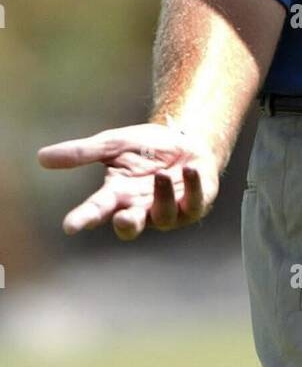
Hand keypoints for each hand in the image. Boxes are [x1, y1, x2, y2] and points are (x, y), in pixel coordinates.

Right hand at [37, 120, 220, 241]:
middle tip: (124, 216)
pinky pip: (194, 202)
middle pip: (129, 226)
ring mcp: (169, 210)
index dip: (84, 218)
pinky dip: (192, 186)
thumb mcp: (112, 144)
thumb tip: (41, 157)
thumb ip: (81, 153)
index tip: (70, 226)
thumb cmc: (146, 148)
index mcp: (117, 196)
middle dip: (127, 224)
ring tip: (160, 175)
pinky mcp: (195, 204)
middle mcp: (141, 208)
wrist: (185, 140)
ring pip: (163, 215)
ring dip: (161, 196)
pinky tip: (189, 170)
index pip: (96, 210)